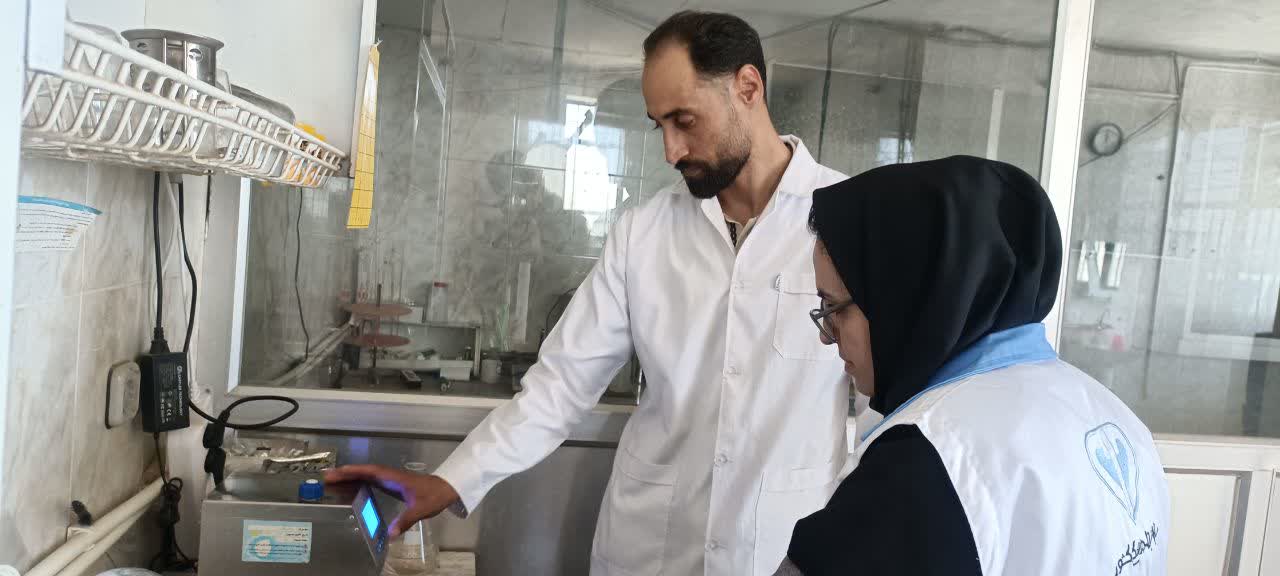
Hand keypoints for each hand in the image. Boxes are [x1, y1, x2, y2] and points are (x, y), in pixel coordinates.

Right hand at [324, 465, 460, 536]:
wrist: (446, 489)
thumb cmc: (434, 496)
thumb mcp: (421, 509)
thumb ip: (406, 521)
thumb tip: (390, 535)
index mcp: (394, 478)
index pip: (371, 471)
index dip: (355, 471)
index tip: (338, 471)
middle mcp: (389, 476)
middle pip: (364, 472)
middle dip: (345, 474)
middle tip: (326, 477)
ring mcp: (390, 480)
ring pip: (366, 476)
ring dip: (350, 478)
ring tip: (331, 482)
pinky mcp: (391, 485)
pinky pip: (371, 482)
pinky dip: (358, 483)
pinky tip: (349, 489)